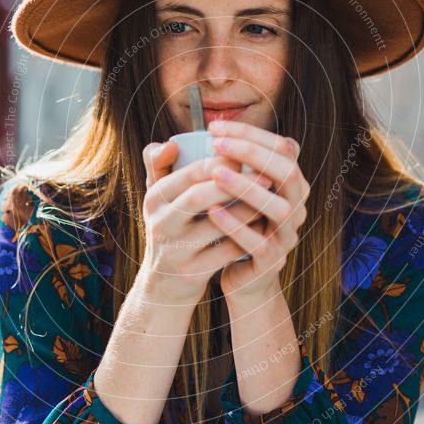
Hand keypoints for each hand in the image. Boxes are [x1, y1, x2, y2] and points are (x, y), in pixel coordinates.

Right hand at [140, 139, 273, 302]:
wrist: (165, 281)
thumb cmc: (170, 226)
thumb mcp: (160, 196)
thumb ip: (160, 164)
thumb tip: (173, 143)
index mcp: (154, 197)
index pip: (189, 173)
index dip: (223, 162)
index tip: (250, 156)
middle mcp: (160, 223)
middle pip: (197, 197)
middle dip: (235, 184)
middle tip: (267, 177)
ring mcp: (175, 250)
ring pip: (215, 226)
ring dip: (246, 211)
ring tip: (269, 199)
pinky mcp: (192, 272)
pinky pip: (226, 252)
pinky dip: (247, 237)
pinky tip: (263, 227)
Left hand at [206, 120, 309, 299]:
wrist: (246, 278)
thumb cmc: (239, 225)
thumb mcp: (240, 193)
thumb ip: (237, 164)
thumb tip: (217, 129)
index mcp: (291, 185)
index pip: (283, 148)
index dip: (251, 134)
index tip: (215, 127)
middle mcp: (296, 206)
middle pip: (287, 172)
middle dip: (251, 152)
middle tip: (216, 143)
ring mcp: (287, 235)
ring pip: (278, 207)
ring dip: (246, 187)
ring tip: (215, 173)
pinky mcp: (272, 261)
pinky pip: (258, 242)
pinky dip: (236, 225)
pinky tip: (212, 211)